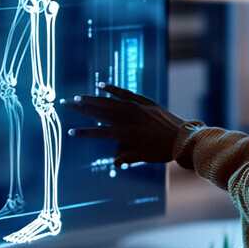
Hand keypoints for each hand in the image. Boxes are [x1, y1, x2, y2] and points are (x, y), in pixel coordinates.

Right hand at [65, 84, 183, 166]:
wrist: (182, 138)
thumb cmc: (161, 151)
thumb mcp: (141, 157)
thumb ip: (125, 158)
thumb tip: (114, 162)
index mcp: (124, 134)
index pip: (99, 132)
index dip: (84, 132)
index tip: (71, 131)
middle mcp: (127, 118)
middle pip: (99, 112)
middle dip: (81, 109)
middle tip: (66, 104)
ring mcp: (135, 108)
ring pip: (109, 101)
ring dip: (93, 98)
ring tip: (79, 97)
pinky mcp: (144, 101)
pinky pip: (125, 93)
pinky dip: (112, 89)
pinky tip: (101, 85)